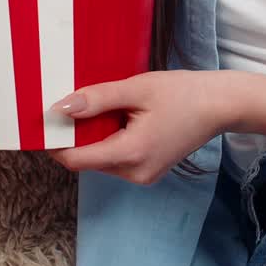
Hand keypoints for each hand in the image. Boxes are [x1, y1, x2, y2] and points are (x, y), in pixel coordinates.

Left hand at [49, 70, 225, 183]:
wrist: (220, 106)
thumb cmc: (182, 93)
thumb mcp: (137, 89)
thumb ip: (97, 99)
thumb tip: (60, 108)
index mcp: (130, 154)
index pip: (75, 159)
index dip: (55, 142)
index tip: (44, 121)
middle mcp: (134, 174)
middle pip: (87, 160)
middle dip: (76, 136)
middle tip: (76, 104)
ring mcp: (143, 176)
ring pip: (101, 160)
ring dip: (94, 137)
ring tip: (106, 107)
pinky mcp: (149, 171)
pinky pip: (117, 159)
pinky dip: (111, 141)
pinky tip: (122, 118)